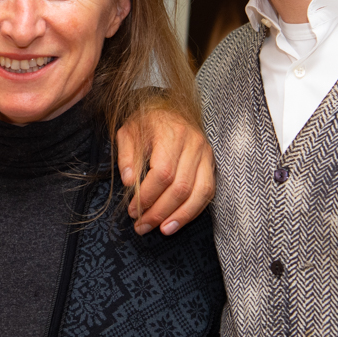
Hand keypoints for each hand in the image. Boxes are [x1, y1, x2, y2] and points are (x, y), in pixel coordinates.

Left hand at [115, 106, 213, 235]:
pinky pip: (208, 192)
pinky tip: (177, 221)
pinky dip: (193, 210)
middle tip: (142, 225)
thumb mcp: (128, 132)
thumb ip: (126, 157)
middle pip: (181, 187)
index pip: (163, 173)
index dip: (148, 196)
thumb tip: (130, 183)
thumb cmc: (146, 122)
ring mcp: (206, 153)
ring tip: (162, 230)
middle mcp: (193, 143)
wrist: (170, 106)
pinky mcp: (211, 162)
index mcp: (171, 132)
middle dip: (160, 211)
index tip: (133, 209)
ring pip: (199, 193)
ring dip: (180, 216)